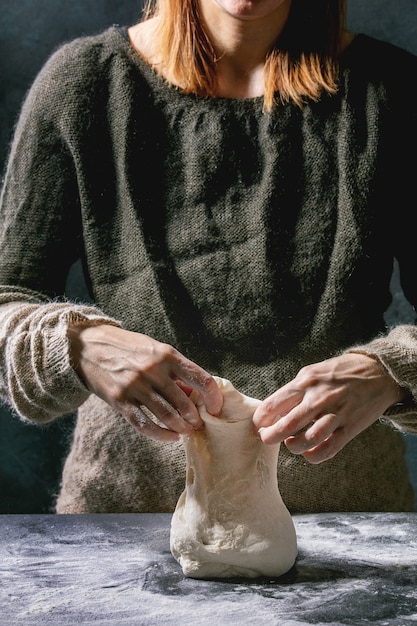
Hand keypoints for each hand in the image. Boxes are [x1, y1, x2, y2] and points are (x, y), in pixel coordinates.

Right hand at [68, 323, 222, 441]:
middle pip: (184, 402)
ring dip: (181, 428)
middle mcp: (153, 369)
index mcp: (167, 354)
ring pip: (167, 415)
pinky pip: (144, 424)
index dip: (213, 397)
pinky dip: (161, 434)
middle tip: (198, 425)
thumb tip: (195, 393)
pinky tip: (170, 437)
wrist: (88, 347)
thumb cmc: (127, 348)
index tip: (216, 408)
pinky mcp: (120, 400)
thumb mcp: (154, 350)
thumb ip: (175, 370)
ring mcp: (136, 385)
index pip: (200, 378)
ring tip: (186, 431)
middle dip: (195, 418)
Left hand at [253, 353, 407, 463]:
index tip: (258, 425)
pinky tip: (308, 453)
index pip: (274, 404)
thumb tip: (272, 410)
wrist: (379, 372)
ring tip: (290, 443)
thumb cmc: (340, 373)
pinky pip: (328, 449)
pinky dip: (314, 456)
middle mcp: (319, 398)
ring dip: (293, 446)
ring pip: (308, 439)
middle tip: (265, 439)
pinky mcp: (350, 428)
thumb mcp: (313, 372)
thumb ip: (294, 390)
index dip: (261, 419)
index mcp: (306, 382)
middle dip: (270, 436)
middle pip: (287, 424)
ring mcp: (336, 414)